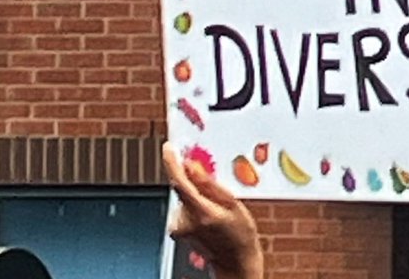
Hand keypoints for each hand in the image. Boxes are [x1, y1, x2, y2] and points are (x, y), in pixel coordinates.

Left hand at [163, 143, 263, 278]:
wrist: (235, 261)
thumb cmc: (239, 233)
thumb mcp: (233, 203)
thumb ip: (209, 183)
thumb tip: (191, 165)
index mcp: (201, 214)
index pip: (179, 183)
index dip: (172, 163)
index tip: (169, 147)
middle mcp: (185, 222)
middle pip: (182, 187)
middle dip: (193, 178)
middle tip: (212, 182)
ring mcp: (179, 228)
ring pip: (183, 195)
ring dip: (195, 192)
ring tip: (214, 205)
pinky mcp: (177, 230)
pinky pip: (182, 204)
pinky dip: (192, 201)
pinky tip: (207, 211)